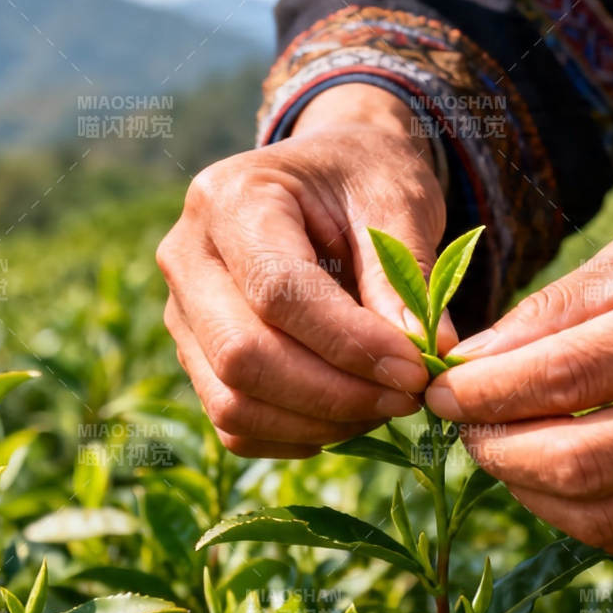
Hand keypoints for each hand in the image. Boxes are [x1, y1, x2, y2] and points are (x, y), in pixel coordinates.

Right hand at [157, 85, 450, 456]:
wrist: (328, 177)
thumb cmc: (364, 179)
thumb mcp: (397, 202)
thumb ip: (406, 275)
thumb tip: (431, 355)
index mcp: (231, 197)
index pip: (277, 292)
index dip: (348, 342)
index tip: (415, 369)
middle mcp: (187, 255)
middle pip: (241, 355)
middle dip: (334, 393)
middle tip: (408, 397)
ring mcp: (181, 311)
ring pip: (232, 401)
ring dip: (318, 422)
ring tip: (385, 405)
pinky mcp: (195, 355)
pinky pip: (234, 424)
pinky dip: (296, 435)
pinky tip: (350, 415)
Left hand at [426, 206, 612, 552]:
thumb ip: (557, 309)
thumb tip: (470, 364)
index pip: (566, 377)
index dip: (484, 394)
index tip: (438, 391)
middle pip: (583, 463)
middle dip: (498, 453)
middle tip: (465, 428)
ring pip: (606, 517)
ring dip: (530, 493)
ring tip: (505, 450)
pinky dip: (582, 516)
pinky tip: (559, 477)